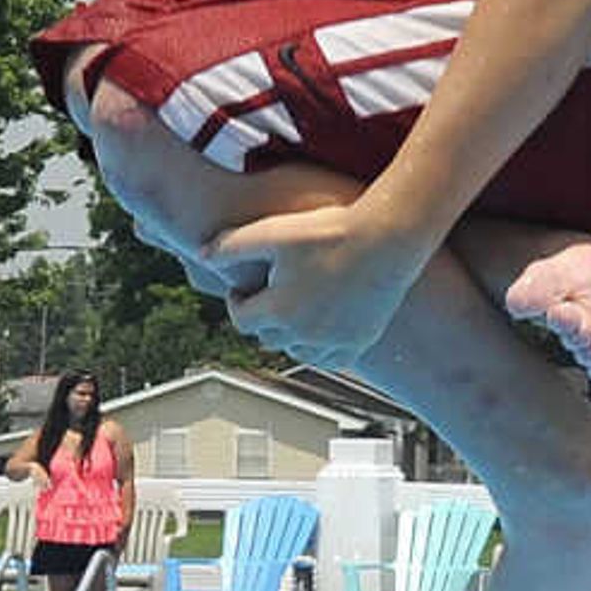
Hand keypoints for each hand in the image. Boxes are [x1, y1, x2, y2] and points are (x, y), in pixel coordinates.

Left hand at [208, 199, 432, 367]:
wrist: (388, 238)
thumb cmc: (332, 230)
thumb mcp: (274, 231)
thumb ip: (232, 244)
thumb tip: (202, 254)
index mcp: (278, 310)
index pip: (242, 319)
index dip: (238, 302)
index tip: (243, 289)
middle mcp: (304, 333)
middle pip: (268, 337)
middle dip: (263, 317)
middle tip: (270, 294)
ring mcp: (334, 341)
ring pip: (298, 352)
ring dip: (290, 336)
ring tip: (295, 309)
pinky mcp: (359, 341)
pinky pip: (331, 359)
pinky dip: (321, 347)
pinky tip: (321, 325)